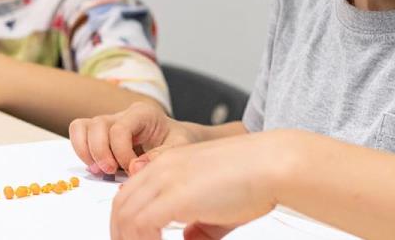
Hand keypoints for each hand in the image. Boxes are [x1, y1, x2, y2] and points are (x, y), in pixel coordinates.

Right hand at [69, 102, 198, 175]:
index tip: (132, 169)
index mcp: (143, 113)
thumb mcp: (179, 148)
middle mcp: (122, 114)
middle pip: (97, 125)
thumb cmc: (177, 142)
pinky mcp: (99, 133)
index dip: (121, 152)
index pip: (120, 128)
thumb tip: (134, 167)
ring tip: (102, 170)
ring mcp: (108, 122)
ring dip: (87, 152)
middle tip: (112, 171)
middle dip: (101, 153)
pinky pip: (78, 134)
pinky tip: (97, 167)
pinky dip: (82, 151)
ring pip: (82, 127)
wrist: (175, 140)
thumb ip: (160, 156)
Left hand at [109, 130, 299, 239]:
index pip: (130, 194)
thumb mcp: (218, 205)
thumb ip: (199, 225)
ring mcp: (166, 179)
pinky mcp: (176, 196)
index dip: (126, 222)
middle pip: (121, 206)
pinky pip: (141, 225)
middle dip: (121, 235)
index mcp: (168, 163)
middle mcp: (162, 167)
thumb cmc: (255, 179)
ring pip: (125, 217)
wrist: (273, 164)